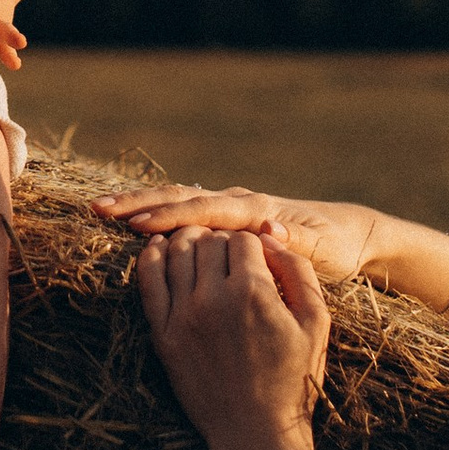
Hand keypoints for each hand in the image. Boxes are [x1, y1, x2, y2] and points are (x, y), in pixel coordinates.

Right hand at [95, 184, 380, 286]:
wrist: (349, 232)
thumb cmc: (338, 248)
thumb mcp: (324, 252)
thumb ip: (296, 244)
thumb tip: (267, 232)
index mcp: (256, 210)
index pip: (205, 212)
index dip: (170, 219)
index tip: (136, 225)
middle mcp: (239, 201)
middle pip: (181, 197)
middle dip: (140, 202)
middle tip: (99, 207)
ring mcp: (230, 206)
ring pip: (178, 199)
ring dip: (141, 202)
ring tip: (102, 207)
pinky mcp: (227, 217)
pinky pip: (185, 211)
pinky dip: (155, 209)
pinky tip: (129, 217)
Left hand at [135, 229, 330, 449]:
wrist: (255, 432)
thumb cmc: (292, 380)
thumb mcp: (316, 322)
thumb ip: (297, 270)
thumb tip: (270, 236)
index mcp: (254, 292)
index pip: (243, 238)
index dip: (251, 243)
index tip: (254, 256)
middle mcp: (213, 298)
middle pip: (209, 240)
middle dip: (220, 241)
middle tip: (227, 254)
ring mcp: (182, 316)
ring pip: (177, 251)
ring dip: (188, 241)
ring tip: (197, 244)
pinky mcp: (162, 335)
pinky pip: (148, 280)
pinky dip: (152, 257)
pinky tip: (159, 248)